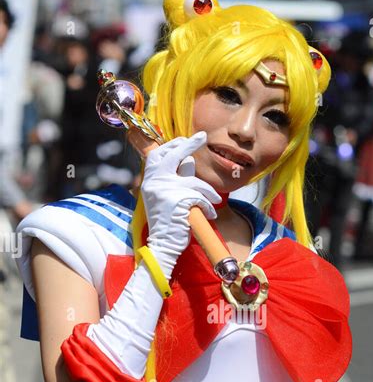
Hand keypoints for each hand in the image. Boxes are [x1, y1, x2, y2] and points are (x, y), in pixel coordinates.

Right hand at [140, 131, 221, 279]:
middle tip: (203, 136)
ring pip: (195, 181)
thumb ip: (172, 179)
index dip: (173, 146)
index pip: (159, 154)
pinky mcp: (178, 200)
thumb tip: (189, 160)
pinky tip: (210, 214)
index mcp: (149, 180)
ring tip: (215, 201)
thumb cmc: (167, 223)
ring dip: (209, 192)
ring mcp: (165, 189)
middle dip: (190, 144)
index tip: (184, 140)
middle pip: (174, 155)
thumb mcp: (164, 197)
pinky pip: (200, 197)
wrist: (163, 245)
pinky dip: (208, 206)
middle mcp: (155, 181)